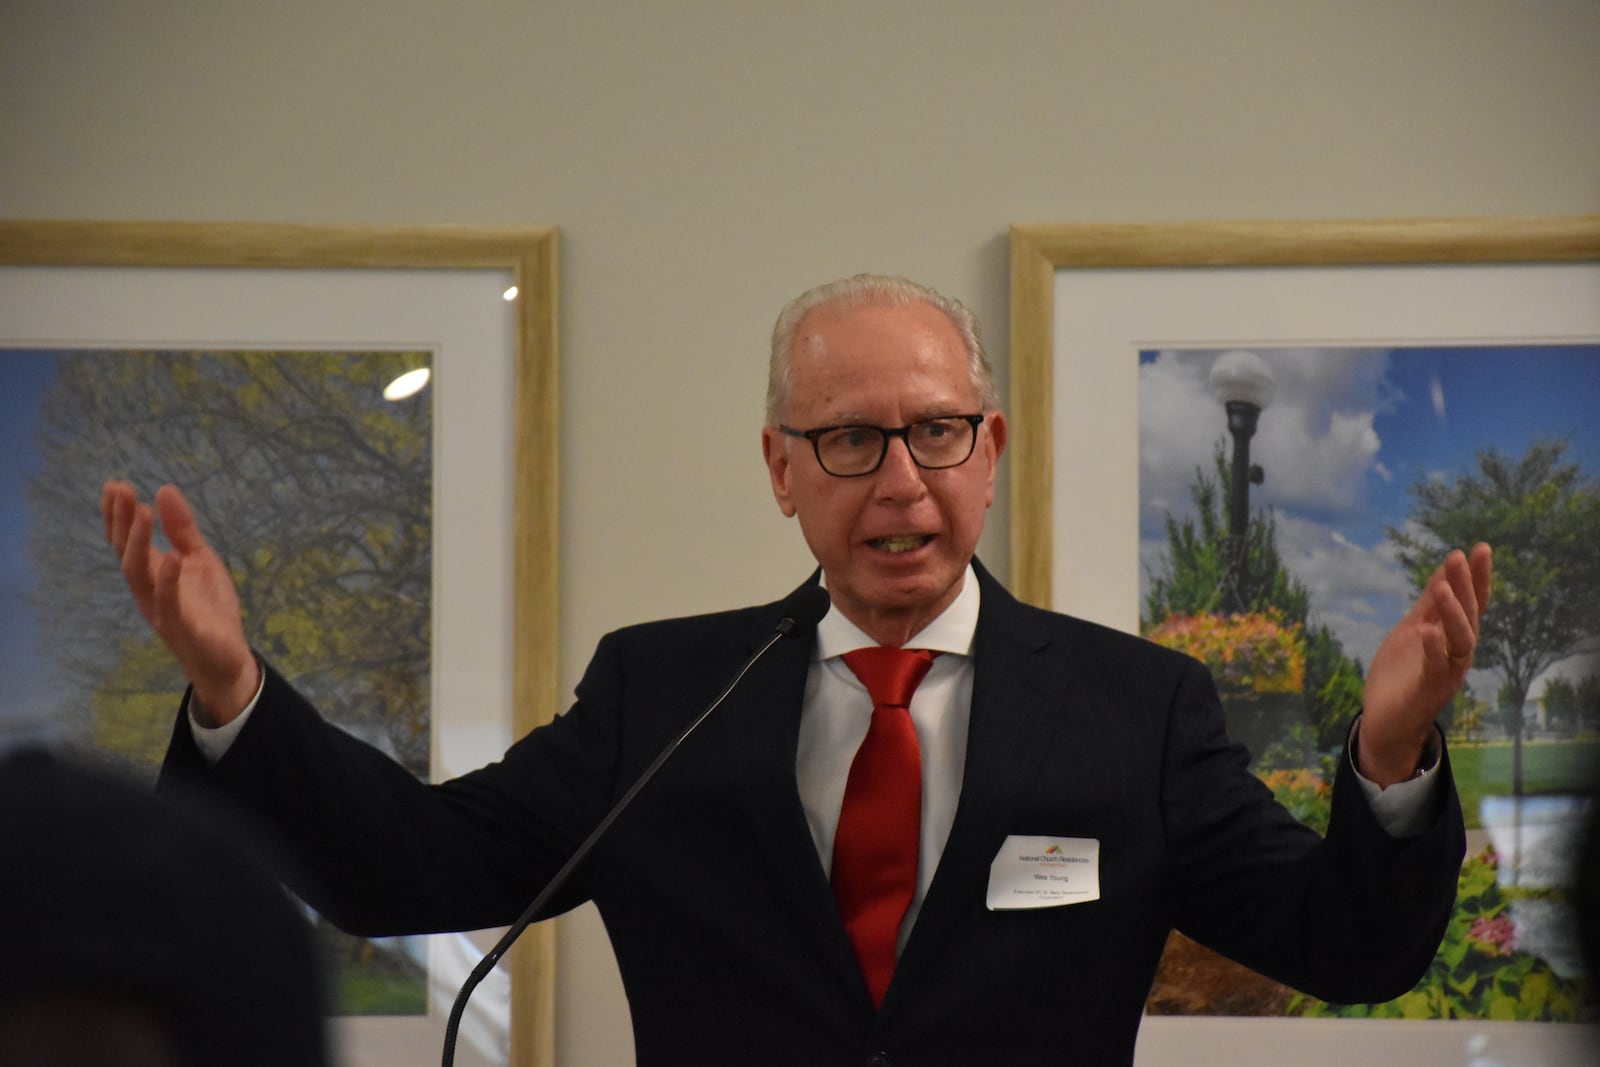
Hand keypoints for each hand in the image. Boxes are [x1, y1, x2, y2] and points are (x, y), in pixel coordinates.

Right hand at [103, 481, 258, 724]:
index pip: (125, 542)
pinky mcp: (180, 626)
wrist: (227, 658)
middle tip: (121, 490)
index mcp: (152, 574)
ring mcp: (160, 609)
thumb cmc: (209, 608)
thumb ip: (183, 529)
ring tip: (142, 511)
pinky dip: (168, 578)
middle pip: (125, 553)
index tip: (114, 485)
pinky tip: (173, 555)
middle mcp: (147, 590)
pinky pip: (167, 602)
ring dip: (138, 542)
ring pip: (137, 574)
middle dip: (121, 521)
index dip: (117, 515)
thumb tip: (164, 490)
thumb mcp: (200, 559)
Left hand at [1358, 543, 1492, 786]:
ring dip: (1452, 614)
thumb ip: (1429, 605)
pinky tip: (1427, 631)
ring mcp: (1447, 674)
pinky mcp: (1429, 692)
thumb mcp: (1413, 630)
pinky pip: (1436, 669)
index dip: (1478, 577)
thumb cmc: (1403, 673)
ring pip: (1460, 641)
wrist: (1387, 721)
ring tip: (1444, 588)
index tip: (1480, 548)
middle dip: (1466, 586)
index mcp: (1453, 637)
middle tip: (1459, 556)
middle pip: (1469, 616)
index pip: (1472, 603)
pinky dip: (1433, 649)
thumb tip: (1444, 572)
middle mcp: (1458, 654)